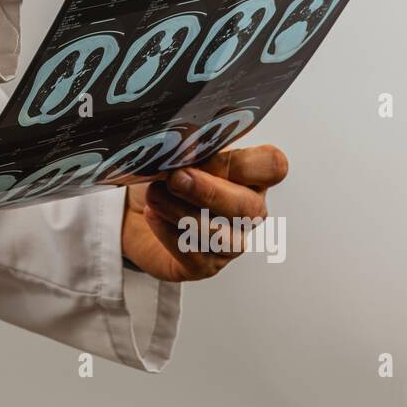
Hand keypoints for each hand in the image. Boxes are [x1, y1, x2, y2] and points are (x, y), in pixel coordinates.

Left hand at [120, 145, 287, 282]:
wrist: (133, 211)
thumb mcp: (177, 153)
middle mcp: (247, 210)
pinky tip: (154, 216)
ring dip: (182, 213)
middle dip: (209, 192)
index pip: (272, 166)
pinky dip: (169, 234)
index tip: (207, 154)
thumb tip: (190, 141)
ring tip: (154, 195)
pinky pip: (194, 255)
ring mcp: (230, 241)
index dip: (246, 162)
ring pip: (222, 237)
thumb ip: (190, 145)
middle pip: (249, 207)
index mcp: (249, 176)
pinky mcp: (205, 265)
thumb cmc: (163, 179)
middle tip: (175, 178)